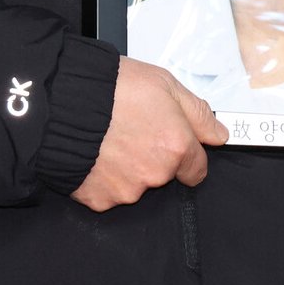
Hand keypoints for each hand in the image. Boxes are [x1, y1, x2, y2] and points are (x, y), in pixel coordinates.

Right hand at [72, 56, 228, 211]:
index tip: (171, 141)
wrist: (64, 102)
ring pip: (136, 184)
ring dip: (128, 167)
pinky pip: (108, 192)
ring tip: (110, 137)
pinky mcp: (98, 200)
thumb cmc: (113, 88)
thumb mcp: (166, 85)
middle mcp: (155, 174)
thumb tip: (219, 133)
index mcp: (176, 147)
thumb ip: (198, 113)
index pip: (197, 170)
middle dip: (153, 156)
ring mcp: (126, 191)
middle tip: (134, 128)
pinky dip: (104, 177)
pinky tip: (96, 152)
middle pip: (164, 175)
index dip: (184, 153)